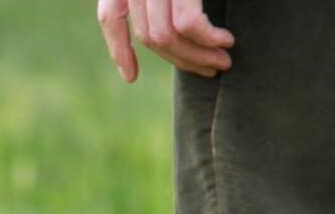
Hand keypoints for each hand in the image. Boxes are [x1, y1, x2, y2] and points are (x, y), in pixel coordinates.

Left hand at [97, 0, 233, 81]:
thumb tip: (167, 30)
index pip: (110, 16)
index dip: (118, 48)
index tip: (130, 77)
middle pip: (148, 35)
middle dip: (180, 59)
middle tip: (209, 70)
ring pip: (167, 36)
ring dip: (197, 56)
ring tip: (221, 62)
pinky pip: (188, 24)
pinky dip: (207, 39)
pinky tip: (225, 41)